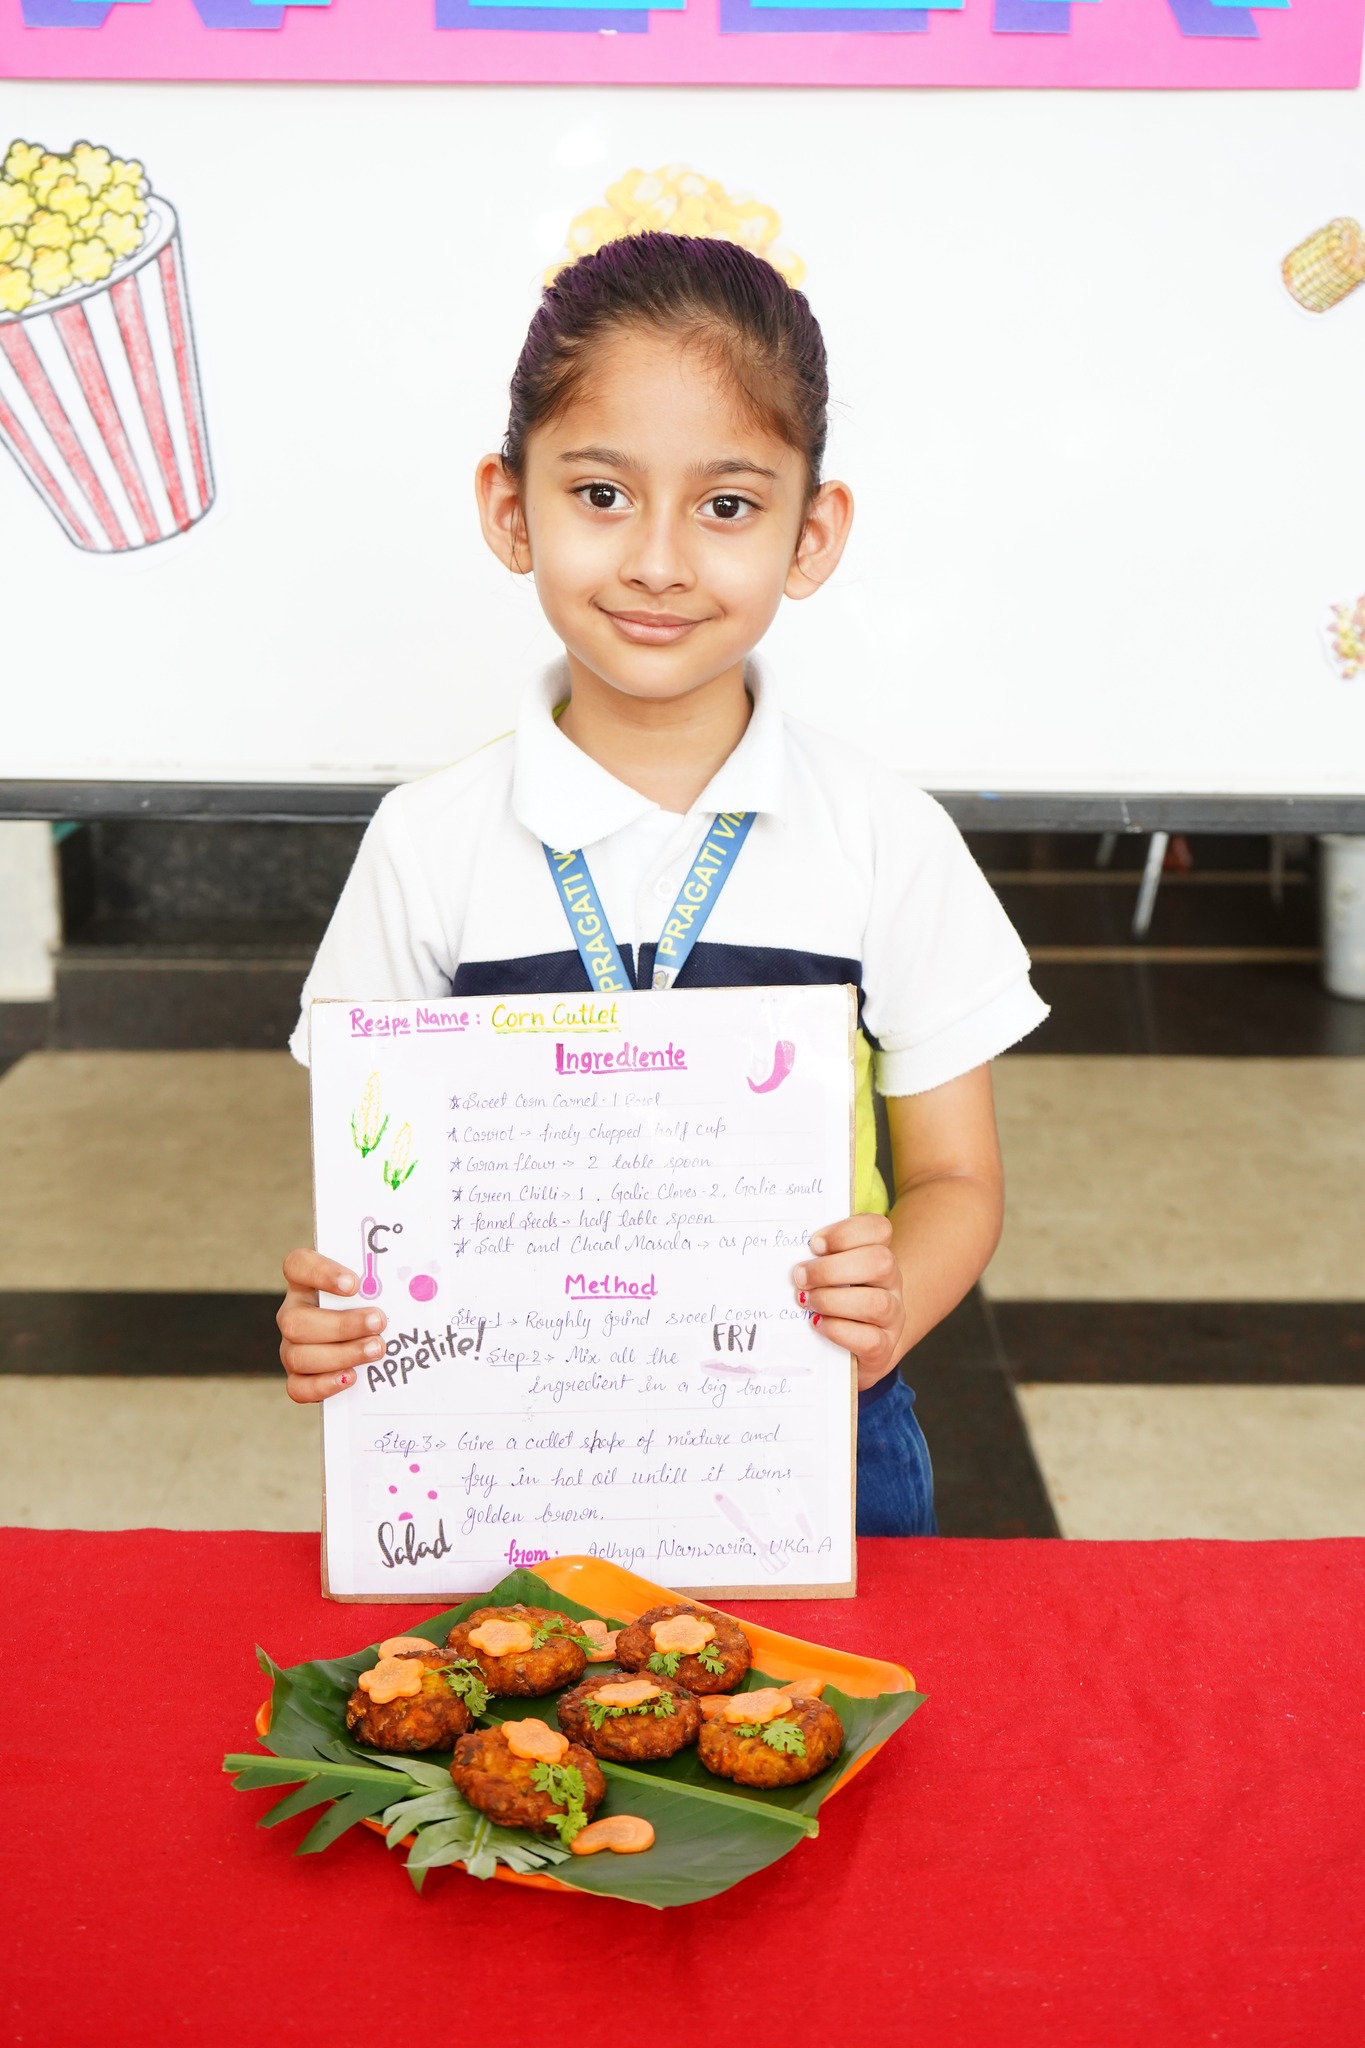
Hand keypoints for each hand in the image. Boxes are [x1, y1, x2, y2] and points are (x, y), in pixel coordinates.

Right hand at [277, 1248, 387, 1404]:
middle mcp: (295, 1313)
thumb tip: (422, 1278)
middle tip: (379, 1322)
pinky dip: (325, 1384)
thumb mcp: (381, 1287)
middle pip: (295, 1320)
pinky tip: (352, 1377)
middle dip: (341, 1324)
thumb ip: (388, 1280)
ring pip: (297, 1355)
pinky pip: (298, 1387)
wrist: (374, 1344)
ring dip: (341, 1354)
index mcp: (308, 1283)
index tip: (354, 1284)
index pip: (298, 1266)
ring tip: (376, 1350)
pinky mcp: (298, 1378)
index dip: (320, 1273)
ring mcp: (292, 1347)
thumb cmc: (378, 1305)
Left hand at [792, 1213, 905, 1393]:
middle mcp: (891, 1283)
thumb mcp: (828, 1275)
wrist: (858, 1348)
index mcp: (878, 1255)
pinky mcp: (884, 1349)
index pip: (879, 1228)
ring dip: (832, 1301)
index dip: (846, 1232)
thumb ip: (815, 1259)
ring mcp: (892, 1317)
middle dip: (831, 1269)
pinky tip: (817, 1324)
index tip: (813, 1244)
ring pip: (876, 1303)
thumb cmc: (834, 1302)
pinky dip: (838, 1330)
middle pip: (880, 1262)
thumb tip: (783, 1254)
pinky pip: (869, 1339)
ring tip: (806, 1302)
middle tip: (800, 1277)